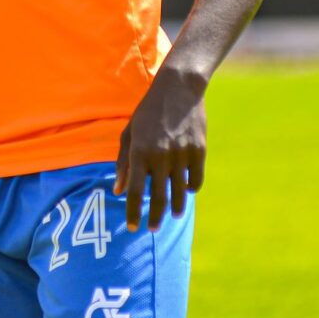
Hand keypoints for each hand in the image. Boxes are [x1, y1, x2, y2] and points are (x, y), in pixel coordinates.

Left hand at [113, 69, 206, 232]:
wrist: (178, 88)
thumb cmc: (148, 112)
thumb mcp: (130, 133)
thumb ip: (123, 162)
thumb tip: (119, 190)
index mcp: (140, 152)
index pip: (136, 192)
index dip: (133, 213)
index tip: (133, 227)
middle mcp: (161, 157)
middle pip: (159, 198)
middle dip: (155, 218)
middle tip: (152, 228)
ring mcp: (182, 155)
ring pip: (180, 193)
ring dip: (176, 209)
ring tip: (173, 215)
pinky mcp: (199, 151)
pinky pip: (195, 180)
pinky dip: (190, 188)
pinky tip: (186, 191)